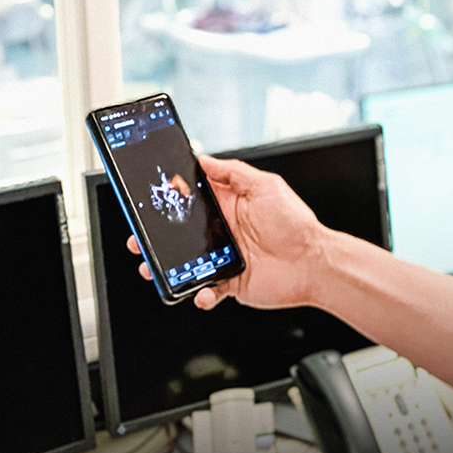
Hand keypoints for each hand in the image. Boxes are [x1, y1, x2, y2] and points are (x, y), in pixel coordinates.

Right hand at [127, 154, 328, 311]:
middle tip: (138, 239)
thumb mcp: (266, 186)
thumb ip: (234, 172)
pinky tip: (201, 291)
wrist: (314, 262)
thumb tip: (205, 158)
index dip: (171, 199)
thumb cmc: (295, 222)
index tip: (151, 198)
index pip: (193, 199)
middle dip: (156, 237)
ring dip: (166, 268)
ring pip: (186, 263)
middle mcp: (224, 230)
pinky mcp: (230, 283)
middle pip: (181, 233)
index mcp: (230, 204)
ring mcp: (225, 257)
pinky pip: (206, 290)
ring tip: (153, 269)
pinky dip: (199, 293)